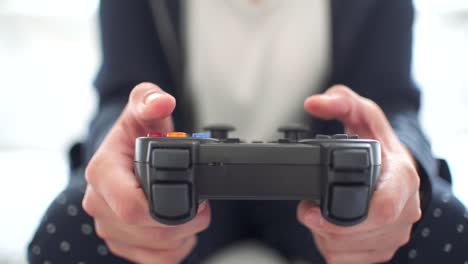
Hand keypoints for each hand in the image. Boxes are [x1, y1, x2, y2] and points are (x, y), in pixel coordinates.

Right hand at [83, 83, 210, 263]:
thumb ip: (150, 100)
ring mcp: (108, 225)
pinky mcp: (120, 240)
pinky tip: (179, 232)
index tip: (194, 199)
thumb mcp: (142, 107)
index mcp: (102, 172)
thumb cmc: (134, 132)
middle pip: (148, 231)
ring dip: (181, 235)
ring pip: (154, 248)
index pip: (131, 207)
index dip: (169, 208)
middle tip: (200, 206)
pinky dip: (173, 250)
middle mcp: (99, 202)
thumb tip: (162, 103)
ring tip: (189, 215)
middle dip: (184, 222)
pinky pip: (153, 260)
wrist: (124, 152)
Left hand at [297, 85, 420, 263]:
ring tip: (321, 216)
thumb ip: (341, 102)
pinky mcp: (382, 249)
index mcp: (402, 180)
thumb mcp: (362, 115)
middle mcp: (404, 211)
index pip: (385, 208)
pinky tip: (331, 230)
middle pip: (359, 235)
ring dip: (326, 236)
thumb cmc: (379, 145)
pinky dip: (332, 247)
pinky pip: (349, 260)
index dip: (345, 217)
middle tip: (309, 210)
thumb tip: (314, 103)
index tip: (313, 211)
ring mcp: (394, 233)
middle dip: (325, 226)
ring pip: (350, 250)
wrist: (394, 170)